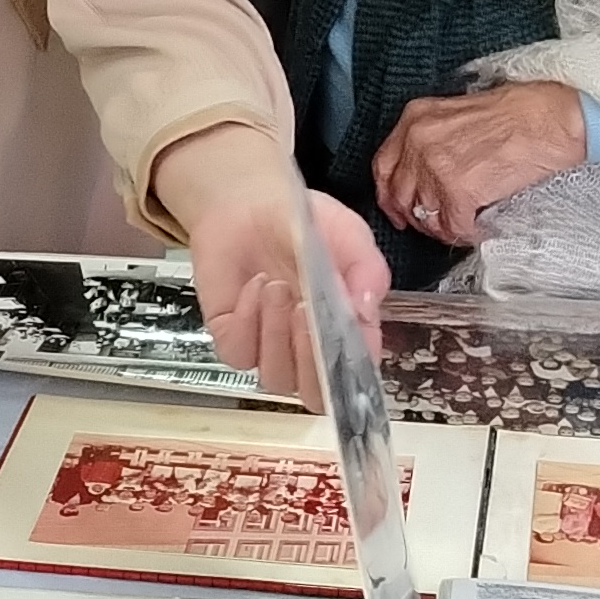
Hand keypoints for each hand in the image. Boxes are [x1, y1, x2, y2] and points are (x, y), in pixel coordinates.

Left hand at [158, 124, 386, 397]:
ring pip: (275, 376)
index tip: (344, 341)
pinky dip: (247, 320)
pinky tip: (254, 285)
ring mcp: (269, 349)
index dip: (350, 373)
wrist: (251, 204)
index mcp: (346, 336)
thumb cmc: (306, 224)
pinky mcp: (232, 339)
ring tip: (277, 285)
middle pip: (313, 394)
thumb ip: (367, 270)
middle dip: (310, 359)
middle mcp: (308, 351)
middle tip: (306, 310)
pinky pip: (239, 353)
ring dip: (277, 333)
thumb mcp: (349, 236)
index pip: (353, 378)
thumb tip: (365, 309)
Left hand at [372, 81, 587, 246]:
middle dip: (417, 216)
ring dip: (444, 227)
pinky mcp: (459, 192)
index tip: (400, 208)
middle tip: (437, 223)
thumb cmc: (521, 113)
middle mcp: (418, 141)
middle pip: (400, 196)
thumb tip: (424, 177)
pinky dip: (467, 233)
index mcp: (415, 118)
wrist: (555, 118)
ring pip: (426, 217)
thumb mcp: (460, 115)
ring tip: (465, 224)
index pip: (384, 166)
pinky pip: (453, 228)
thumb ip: (434, 141)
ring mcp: (436, 167)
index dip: (391, 194)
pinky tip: (481, 225)